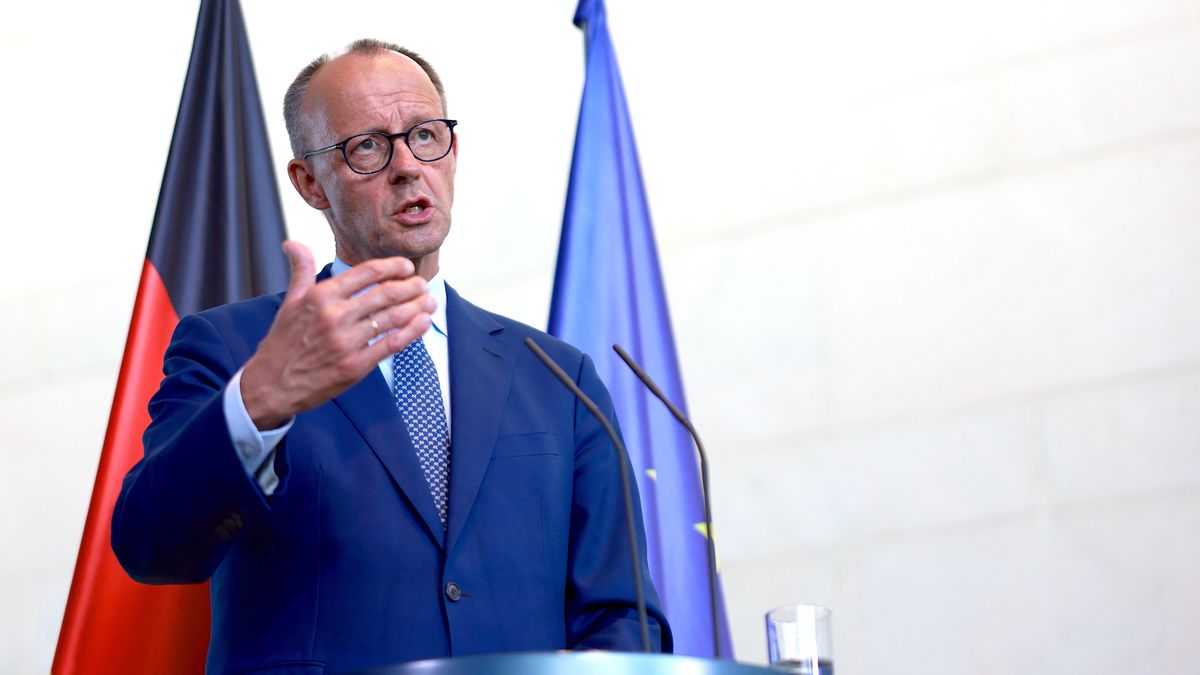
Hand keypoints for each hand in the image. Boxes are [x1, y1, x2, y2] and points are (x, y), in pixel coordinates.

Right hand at [240, 240, 434, 429]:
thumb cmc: (283, 342)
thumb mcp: (290, 302)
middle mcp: (335, 316)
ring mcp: (346, 342)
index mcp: (321, 296)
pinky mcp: (356, 366)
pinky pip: (392, 344)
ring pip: (394, 317)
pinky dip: (412, 331)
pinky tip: (423, 322)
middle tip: (423, 284)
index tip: (406, 267)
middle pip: (386, 293)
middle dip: (412, 286)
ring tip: (430, 300)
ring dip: (417, 306)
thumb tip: (292, 243)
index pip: (367, 272)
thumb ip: (301, 271)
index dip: (393, 266)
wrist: (272, 385)